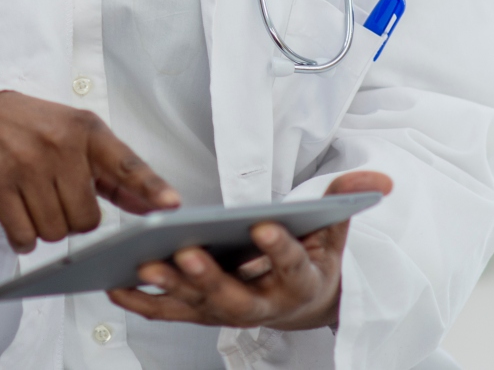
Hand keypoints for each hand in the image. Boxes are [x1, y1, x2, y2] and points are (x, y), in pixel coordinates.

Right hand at [0, 91, 180, 252]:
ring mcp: (26, 164)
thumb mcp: (77, 136)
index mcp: (87, 131)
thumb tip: (158, 206)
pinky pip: (24, 237)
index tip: (172, 204)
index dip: (151, 186)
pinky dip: (23, 238)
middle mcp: (59, 145)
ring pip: (55, 232)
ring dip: (46, 228)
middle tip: (56, 197)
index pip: (126, 164)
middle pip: (86, 220)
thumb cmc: (35, 129)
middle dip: (73, 219)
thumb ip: (117, 175)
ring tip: (34, 200)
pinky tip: (18, 215)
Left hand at [106, 171, 392, 331]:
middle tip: (185, 253)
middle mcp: (263, 303)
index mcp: (299, 280)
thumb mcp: (334, 230)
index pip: (293, 265)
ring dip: (169, 287)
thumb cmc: (311, 259)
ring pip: (198, 305)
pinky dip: (143, 302)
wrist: (302, 304)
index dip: (281, 248)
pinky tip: (115, 284)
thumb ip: (345, 202)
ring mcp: (229, 311)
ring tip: (142, 264)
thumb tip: (378, 180)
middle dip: (210, 276)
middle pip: (236, 297)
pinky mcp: (202, 313)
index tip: (265, 227)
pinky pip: (170, 312)